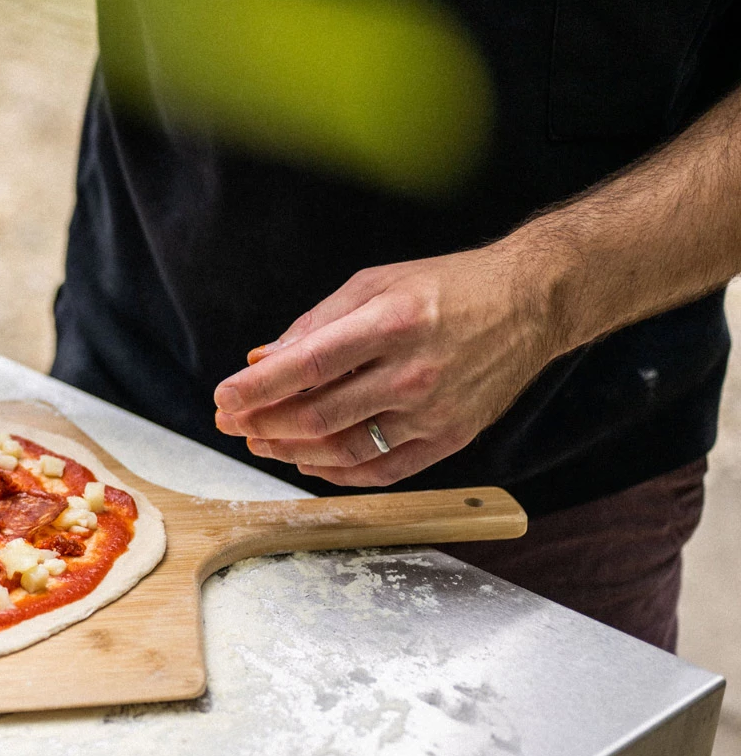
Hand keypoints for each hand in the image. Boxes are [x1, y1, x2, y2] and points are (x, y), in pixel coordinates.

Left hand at [211, 245, 563, 485]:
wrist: (533, 301)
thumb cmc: (447, 286)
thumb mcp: (374, 283)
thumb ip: (314, 324)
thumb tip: (261, 360)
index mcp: (391, 324)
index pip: (307, 367)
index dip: (257, 389)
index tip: (223, 398)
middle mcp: (413, 373)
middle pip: (318, 416)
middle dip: (262, 424)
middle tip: (230, 422)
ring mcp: (435, 411)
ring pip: (345, 449)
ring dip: (291, 452)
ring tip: (260, 441)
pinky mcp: (452, 437)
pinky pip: (383, 471)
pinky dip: (338, 472)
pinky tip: (309, 461)